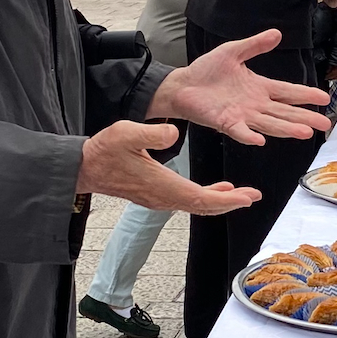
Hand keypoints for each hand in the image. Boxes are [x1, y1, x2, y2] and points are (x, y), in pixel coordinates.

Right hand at [78, 121, 262, 214]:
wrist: (84, 167)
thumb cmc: (103, 151)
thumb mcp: (125, 133)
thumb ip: (151, 132)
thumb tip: (173, 132)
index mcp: (161, 184)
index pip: (201, 197)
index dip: (226, 199)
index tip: (246, 197)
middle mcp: (163, 197)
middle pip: (204, 205)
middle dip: (230, 203)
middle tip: (253, 197)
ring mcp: (158, 199)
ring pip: (196, 205)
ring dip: (220, 201)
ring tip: (241, 195)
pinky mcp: (154, 196)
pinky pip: (187, 200)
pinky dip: (206, 197)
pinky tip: (217, 189)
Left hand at [151, 30, 332, 145]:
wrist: (183, 84)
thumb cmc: (206, 71)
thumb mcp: (234, 51)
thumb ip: (255, 45)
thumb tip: (277, 33)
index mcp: (259, 87)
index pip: (288, 91)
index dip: (305, 95)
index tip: (324, 98)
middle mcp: (255, 104)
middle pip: (285, 111)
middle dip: (305, 117)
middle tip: (324, 123)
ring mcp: (242, 115)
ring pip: (270, 123)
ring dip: (287, 128)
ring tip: (305, 132)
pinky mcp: (225, 122)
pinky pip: (240, 131)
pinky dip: (249, 136)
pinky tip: (261, 140)